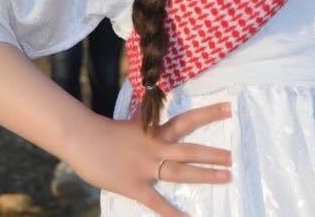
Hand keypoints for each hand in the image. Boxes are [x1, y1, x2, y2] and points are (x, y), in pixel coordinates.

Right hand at [64, 100, 232, 215]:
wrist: (82, 138)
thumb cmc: (105, 132)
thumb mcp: (133, 126)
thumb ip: (149, 131)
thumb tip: (160, 130)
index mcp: (154, 131)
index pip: (186, 120)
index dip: (208, 113)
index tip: (229, 108)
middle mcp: (155, 147)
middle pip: (189, 149)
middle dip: (212, 154)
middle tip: (232, 157)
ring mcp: (146, 167)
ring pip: (180, 171)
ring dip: (204, 174)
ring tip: (226, 176)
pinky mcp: (135, 187)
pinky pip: (157, 203)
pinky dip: (173, 214)